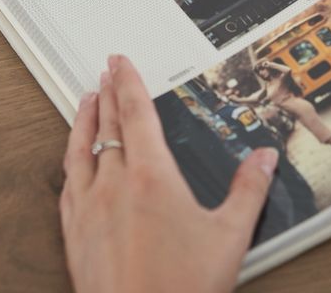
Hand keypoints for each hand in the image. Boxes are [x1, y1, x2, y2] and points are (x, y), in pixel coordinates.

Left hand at [60, 55, 278, 292]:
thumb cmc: (179, 288)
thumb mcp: (229, 237)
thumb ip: (249, 190)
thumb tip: (264, 159)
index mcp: (150, 176)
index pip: (135, 112)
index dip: (128, 81)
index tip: (121, 61)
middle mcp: (113, 184)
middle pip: (107, 124)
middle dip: (107, 92)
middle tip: (106, 72)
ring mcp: (88, 207)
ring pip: (79, 148)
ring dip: (83, 119)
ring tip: (85, 101)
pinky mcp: (74, 232)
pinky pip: (67, 183)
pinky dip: (70, 160)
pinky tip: (71, 160)